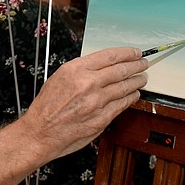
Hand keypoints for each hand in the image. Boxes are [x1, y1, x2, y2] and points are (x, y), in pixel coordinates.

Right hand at [23, 46, 147, 158]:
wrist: (41, 132)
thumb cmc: (46, 107)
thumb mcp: (59, 78)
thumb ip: (81, 71)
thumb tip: (101, 66)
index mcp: (75, 69)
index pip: (109, 56)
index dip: (127, 53)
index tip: (135, 52)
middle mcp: (88, 83)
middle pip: (121, 70)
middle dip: (137, 66)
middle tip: (143, 64)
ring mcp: (97, 101)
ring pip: (125, 87)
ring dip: (137, 82)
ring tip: (142, 79)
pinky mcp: (102, 118)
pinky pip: (122, 104)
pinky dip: (131, 98)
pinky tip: (134, 95)